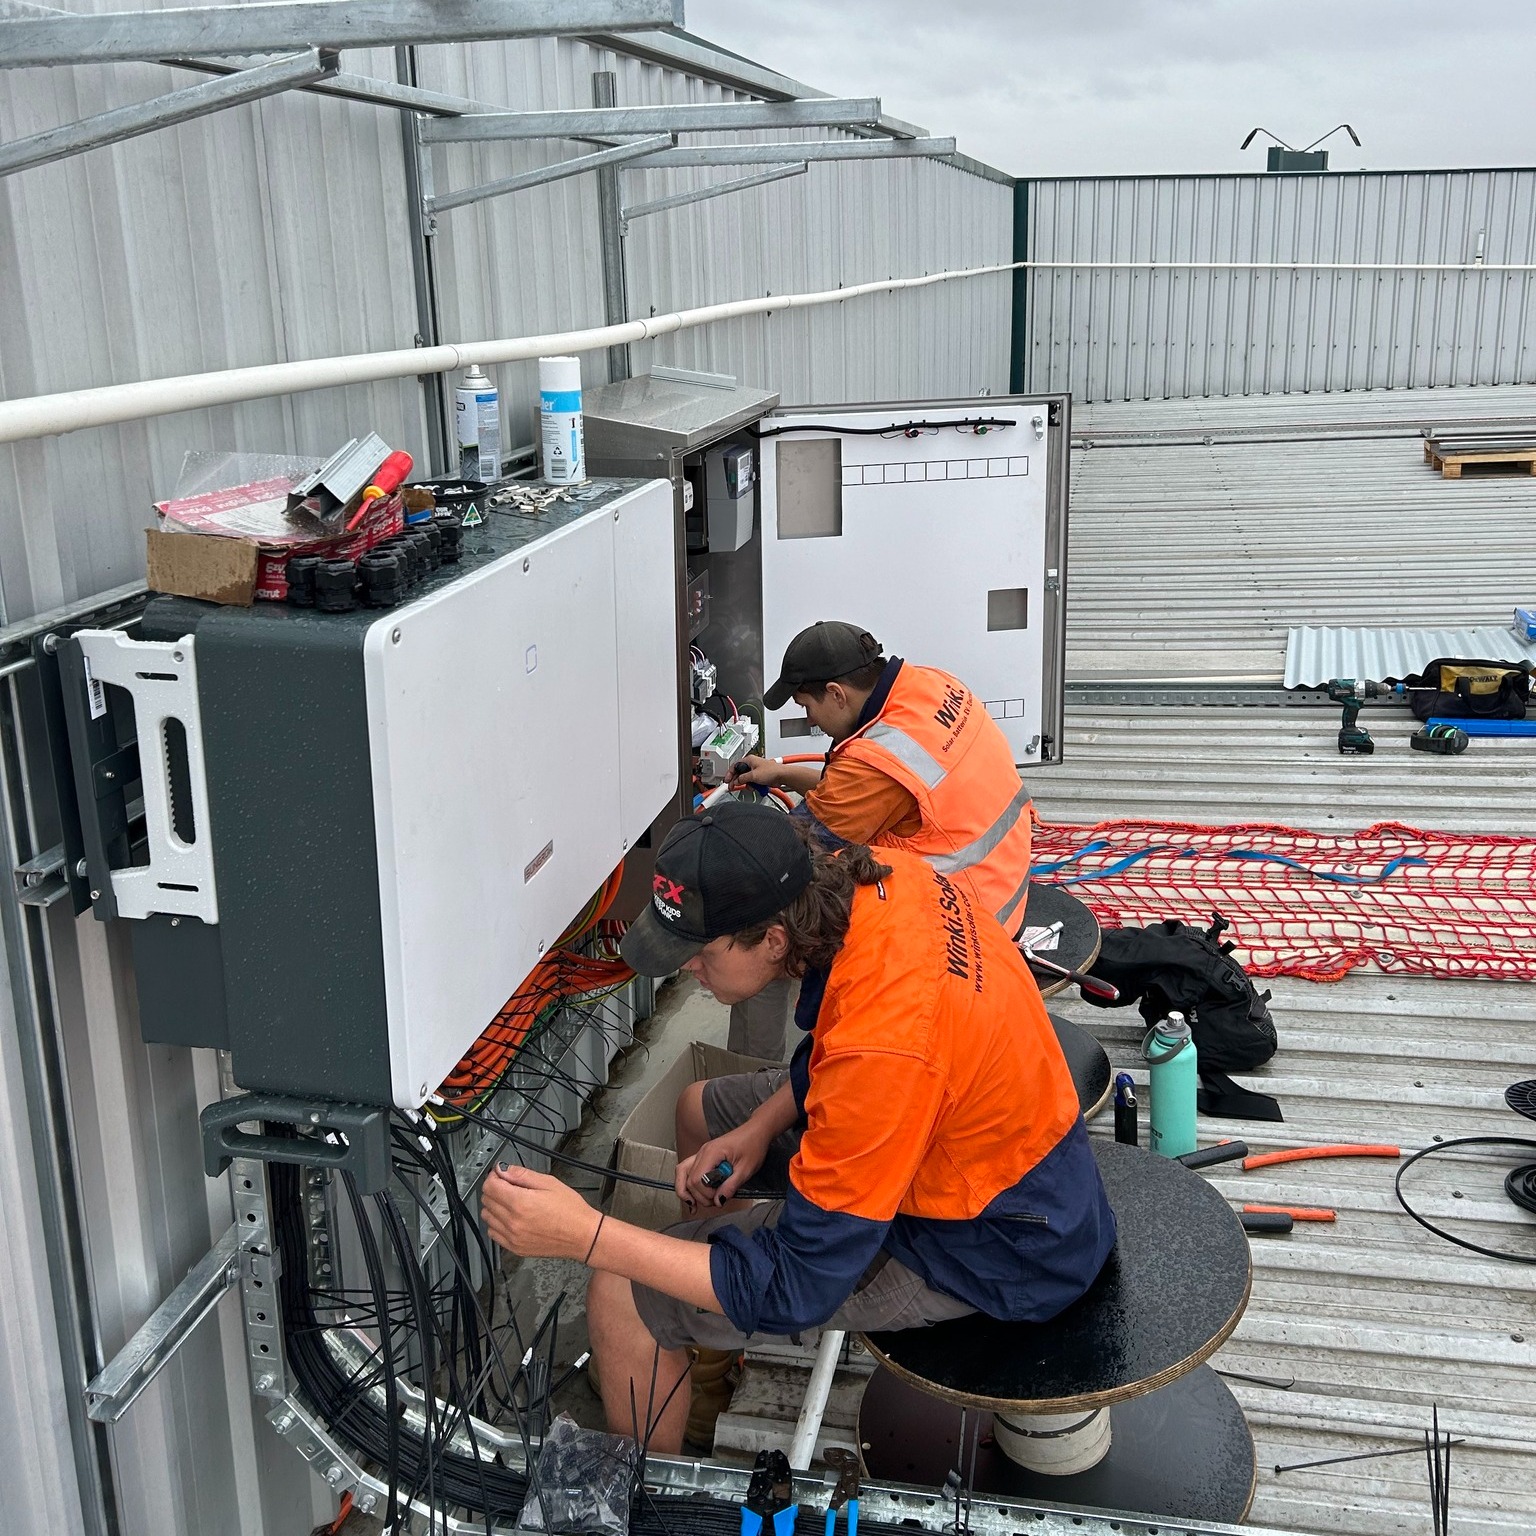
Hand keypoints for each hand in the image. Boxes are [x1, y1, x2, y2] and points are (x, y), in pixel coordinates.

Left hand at [481, 1165, 599, 1260]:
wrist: (582, 1236)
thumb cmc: (571, 1210)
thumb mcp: (549, 1182)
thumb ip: (522, 1175)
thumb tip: (504, 1169)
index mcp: (521, 1203)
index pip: (490, 1186)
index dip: (494, 1176)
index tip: (501, 1174)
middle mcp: (513, 1222)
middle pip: (486, 1200)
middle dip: (494, 1189)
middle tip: (508, 1185)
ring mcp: (512, 1237)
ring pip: (487, 1217)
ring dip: (494, 1206)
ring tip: (511, 1202)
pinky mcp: (515, 1248)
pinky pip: (493, 1233)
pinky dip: (497, 1223)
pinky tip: (510, 1218)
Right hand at [675, 1122, 769, 1208]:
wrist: (756, 1132)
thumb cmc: (753, 1146)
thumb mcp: (746, 1170)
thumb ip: (730, 1186)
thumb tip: (718, 1201)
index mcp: (712, 1153)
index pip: (697, 1179)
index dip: (706, 1193)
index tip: (720, 1197)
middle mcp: (702, 1152)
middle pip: (689, 1180)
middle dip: (699, 1196)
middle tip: (715, 1201)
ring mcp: (701, 1154)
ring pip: (682, 1174)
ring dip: (687, 1191)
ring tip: (695, 1204)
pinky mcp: (703, 1157)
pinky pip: (688, 1171)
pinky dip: (687, 1184)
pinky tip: (692, 1197)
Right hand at [731, 754, 779, 787]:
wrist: (782, 776)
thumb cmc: (771, 771)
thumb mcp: (753, 776)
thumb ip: (742, 779)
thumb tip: (736, 782)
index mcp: (749, 760)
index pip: (735, 766)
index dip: (729, 774)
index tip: (726, 780)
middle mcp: (752, 764)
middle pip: (740, 773)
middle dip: (737, 781)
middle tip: (732, 787)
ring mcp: (756, 770)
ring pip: (746, 778)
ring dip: (746, 784)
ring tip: (748, 786)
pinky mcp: (760, 776)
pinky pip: (752, 781)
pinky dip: (752, 785)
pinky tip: (754, 787)